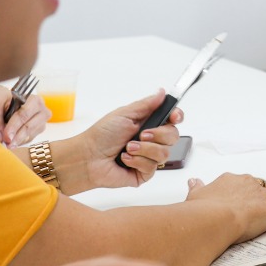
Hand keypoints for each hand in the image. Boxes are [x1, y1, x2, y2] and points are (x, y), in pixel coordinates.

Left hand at [0, 83, 49, 146]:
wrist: (4, 103)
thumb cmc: (0, 100)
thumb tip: (0, 135)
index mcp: (34, 100)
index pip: (25, 114)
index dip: (14, 126)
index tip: (5, 136)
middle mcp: (42, 111)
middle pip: (29, 126)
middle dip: (16, 136)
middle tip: (6, 144)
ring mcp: (41, 123)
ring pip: (30, 135)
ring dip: (17, 141)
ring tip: (6, 145)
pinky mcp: (37, 132)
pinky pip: (28, 140)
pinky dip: (18, 142)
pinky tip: (10, 142)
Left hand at [55, 91, 183, 191]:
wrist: (88, 158)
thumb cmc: (102, 135)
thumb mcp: (125, 114)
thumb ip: (147, 104)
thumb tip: (162, 92)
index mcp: (148, 123)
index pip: (172, 119)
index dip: (177, 117)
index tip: (174, 117)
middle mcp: (151, 140)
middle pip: (174, 136)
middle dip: (158, 135)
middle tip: (142, 135)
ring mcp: (149, 157)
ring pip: (165, 153)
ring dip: (144, 149)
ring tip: (128, 148)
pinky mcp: (144, 173)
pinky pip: (153, 167)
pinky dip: (137, 161)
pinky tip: (125, 159)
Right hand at [185, 173, 265, 239]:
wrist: (215, 218)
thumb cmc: (203, 210)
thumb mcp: (196, 196)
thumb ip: (198, 188)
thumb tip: (194, 181)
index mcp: (230, 180)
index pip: (242, 182)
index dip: (245, 189)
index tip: (245, 193)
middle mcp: (248, 184)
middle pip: (262, 186)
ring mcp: (262, 196)